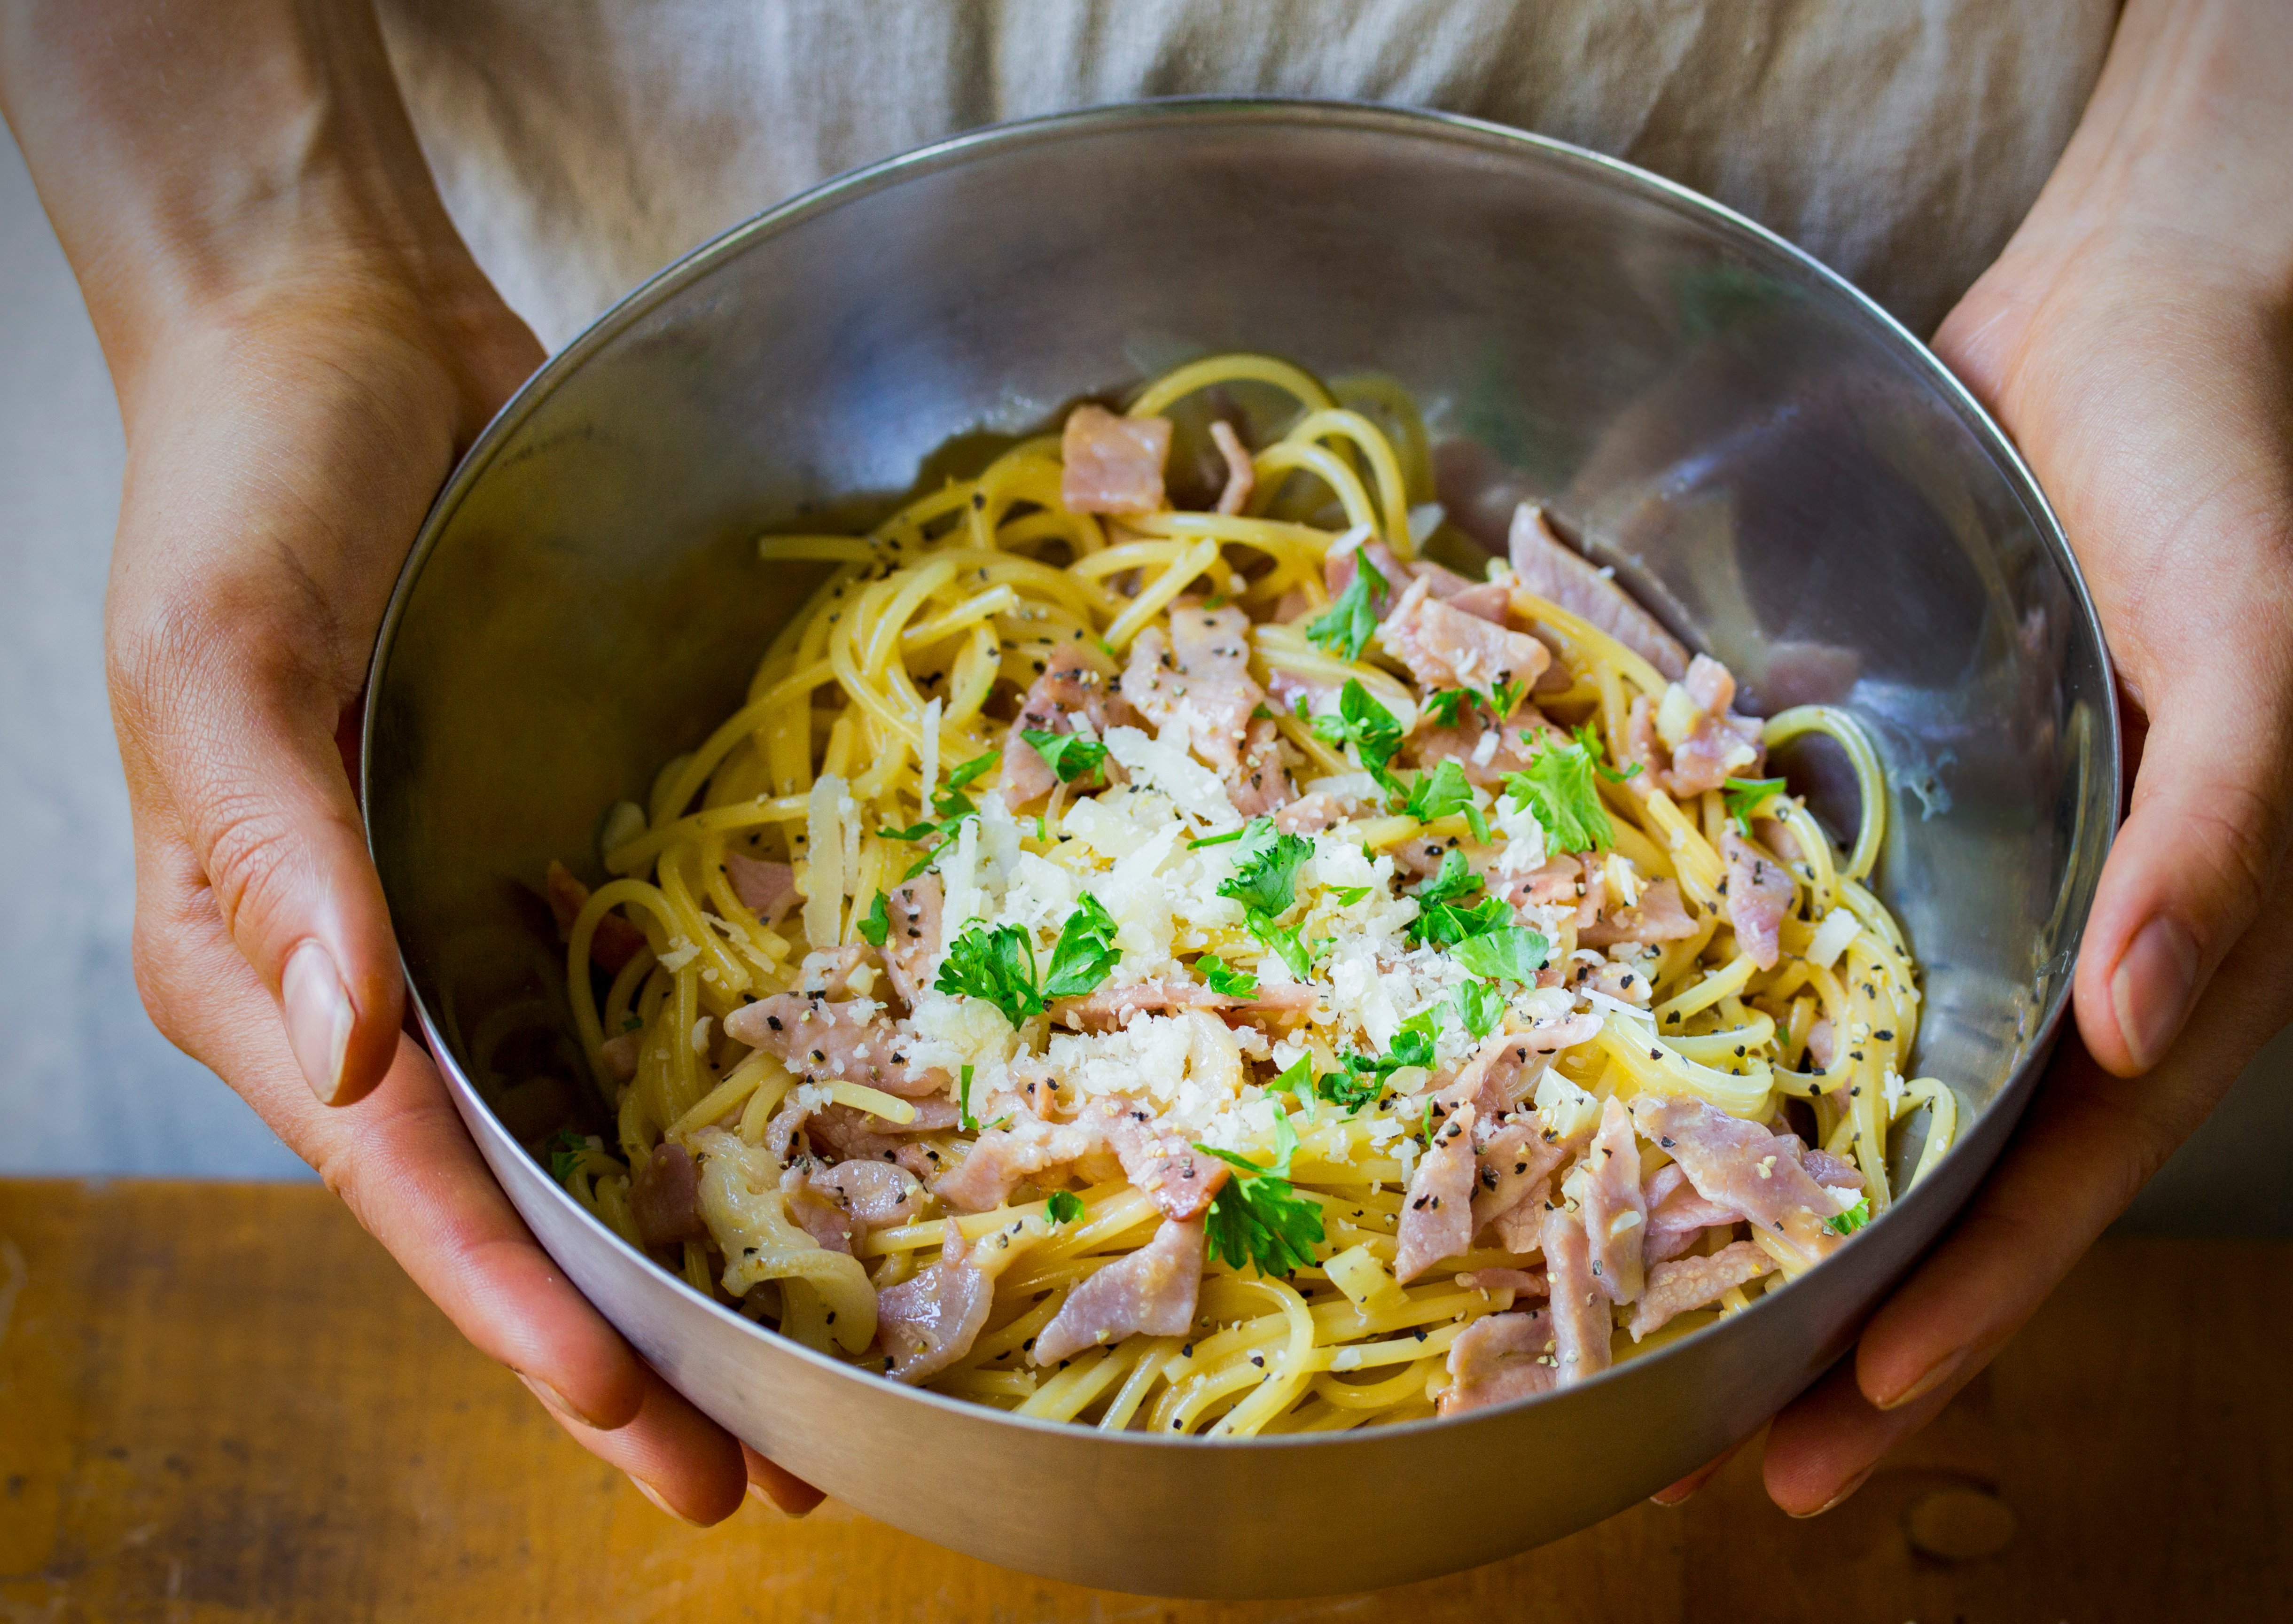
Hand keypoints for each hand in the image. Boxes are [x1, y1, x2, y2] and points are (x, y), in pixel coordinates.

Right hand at [1, 0, 815, 1524]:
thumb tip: (352, 1060)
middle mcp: (364, 979)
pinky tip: (788, 1166)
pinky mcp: (532, 851)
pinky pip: (619, 1012)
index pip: (413, 1190)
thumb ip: (270, 856)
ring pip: (570, 1140)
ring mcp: (455, 923)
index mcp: (265, 972)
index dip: (530, 1319)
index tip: (647, 1433)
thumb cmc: (254, 483)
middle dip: (621, 1351)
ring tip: (791, 1378)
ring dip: (671, 1261)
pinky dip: (695, 1109)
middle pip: (504, 1208)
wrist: (340, 336)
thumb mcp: (220, 654)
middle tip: (757, 1480)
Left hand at [1686, 0, 2292, 1515]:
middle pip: (1964, 1188)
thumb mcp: (2263, 651)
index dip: (1957, 1319)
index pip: (2062, 1186)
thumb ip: (2221, 844)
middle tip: (1719, 1454)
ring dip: (1792, 1221)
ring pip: (1887, 1102)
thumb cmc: (2226, 483)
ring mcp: (1997, 896)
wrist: (2141, 325)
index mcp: (2186, 959)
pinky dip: (1758, 1050)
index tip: (1833, 1427)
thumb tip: (2139, 1028)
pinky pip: (1832, 962)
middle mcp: (2088, 955)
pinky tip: (1656, 1108)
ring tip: (1666, 1326)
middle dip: (1856, 1331)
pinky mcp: (1916, 821)